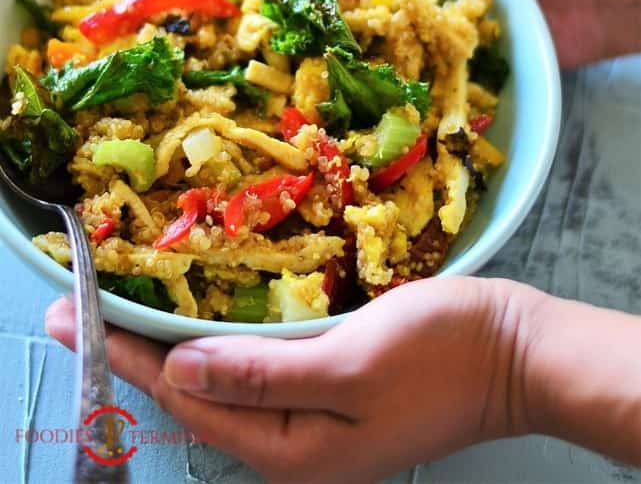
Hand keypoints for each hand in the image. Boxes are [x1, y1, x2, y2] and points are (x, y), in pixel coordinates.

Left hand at [45, 276, 531, 483]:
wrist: (512, 351)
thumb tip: (180, 370)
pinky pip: (256, 370)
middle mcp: (294, 445)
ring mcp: (313, 419)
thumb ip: (263, 374)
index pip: (189, 402)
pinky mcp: (329, 389)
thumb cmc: (440, 354)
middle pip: (196, 399)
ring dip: (172, 349)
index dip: (128, 360)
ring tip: (123, 317)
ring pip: (222, 384)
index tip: (74, 323)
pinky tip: (201, 324)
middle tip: (81, 316)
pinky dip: (219, 344)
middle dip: (136, 356)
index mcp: (293, 450)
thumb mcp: (349, 363)